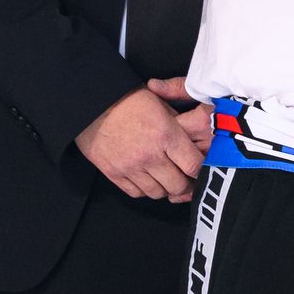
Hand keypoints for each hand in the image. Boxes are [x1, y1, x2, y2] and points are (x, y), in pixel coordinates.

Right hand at [78, 77, 209, 199]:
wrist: (92, 102)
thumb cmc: (129, 100)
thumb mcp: (161, 104)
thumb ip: (179, 127)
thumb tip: (193, 145)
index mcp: (167, 135)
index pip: (194, 166)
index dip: (201, 172)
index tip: (201, 171)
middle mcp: (150, 154)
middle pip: (178, 186)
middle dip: (186, 185)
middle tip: (186, 180)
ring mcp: (130, 166)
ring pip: (158, 193)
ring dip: (165, 188)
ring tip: (165, 178)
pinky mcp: (113, 173)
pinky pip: (136, 193)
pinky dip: (144, 189)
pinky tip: (146, 178)